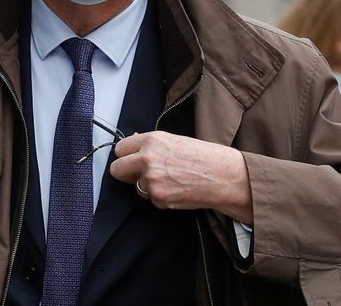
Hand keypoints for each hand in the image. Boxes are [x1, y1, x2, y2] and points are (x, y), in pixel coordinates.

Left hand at [109, 131, 252, 222]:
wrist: (223, 176)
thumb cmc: (204, 156)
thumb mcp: (175, 140)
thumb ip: (151, 144)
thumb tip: (133, 144)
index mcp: (151, 140)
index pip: (120, 149)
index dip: (125, 156)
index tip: (129, 160)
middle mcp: (147, 158)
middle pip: (116, 169)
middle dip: (126, 173)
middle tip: (139, 174)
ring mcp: (151, 179)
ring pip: (135, 186)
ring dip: (147, 186)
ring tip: (170, 180)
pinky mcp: (158, 197)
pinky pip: (151, 198)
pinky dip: (161, 197)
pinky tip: (176, 189)